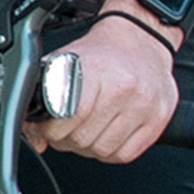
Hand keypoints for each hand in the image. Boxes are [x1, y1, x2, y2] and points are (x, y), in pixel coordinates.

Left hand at [32, 6, 179, 165]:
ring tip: (87, 131)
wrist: (141, 39)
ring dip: (89, 148)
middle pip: (84, 138)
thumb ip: (43, 98)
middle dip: (68, 140)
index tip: (51, 126)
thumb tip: (36, 138)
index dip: (53, 129)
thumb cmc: (102, 53)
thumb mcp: (64, 64)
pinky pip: (125, 154)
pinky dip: (110, 152)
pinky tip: (106, 135)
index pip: (69, 117)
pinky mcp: (158, 119)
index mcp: (97, 71)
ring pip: (103, 150)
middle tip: (68, 130)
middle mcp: (124, 88)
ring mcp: (145, 105)